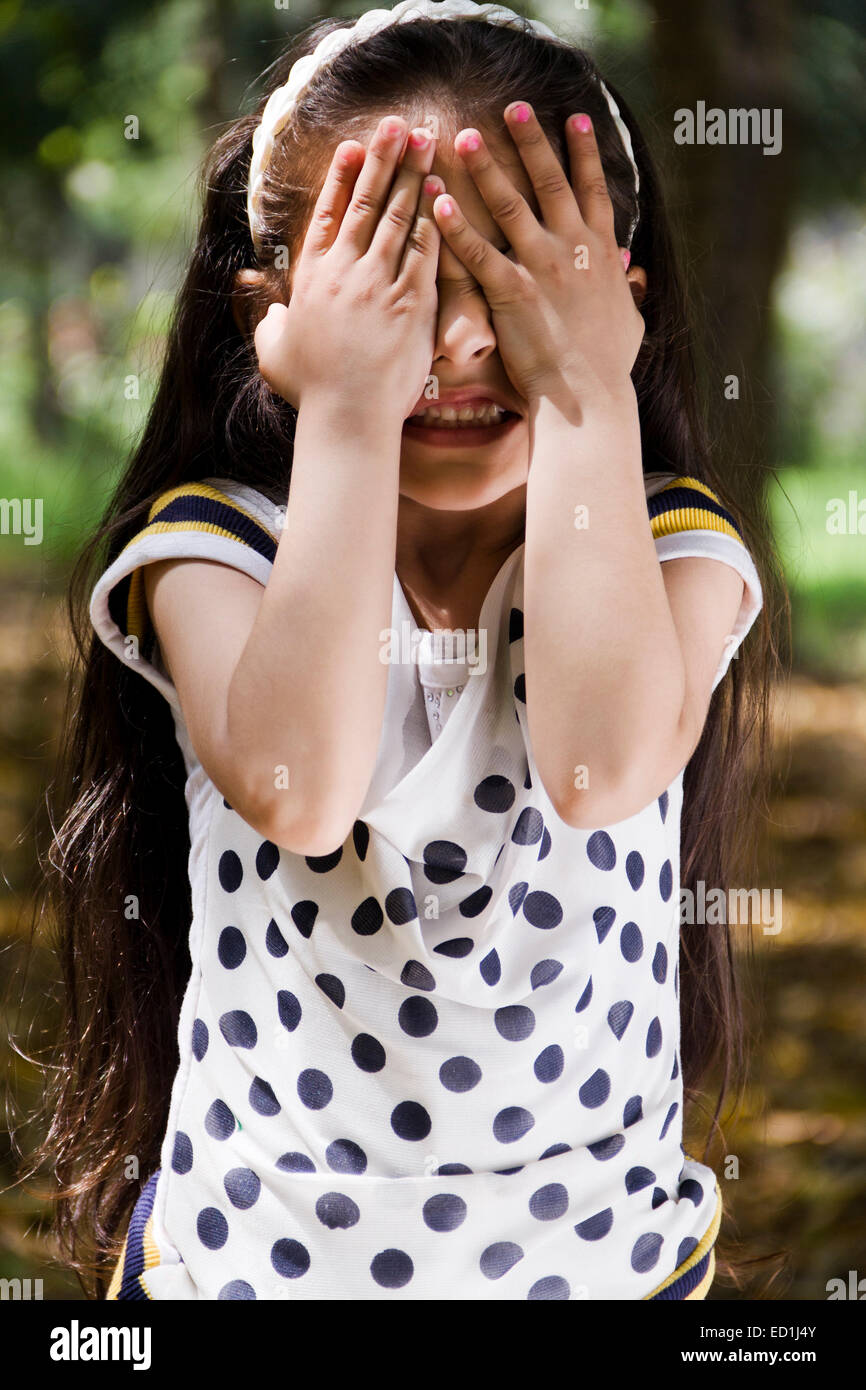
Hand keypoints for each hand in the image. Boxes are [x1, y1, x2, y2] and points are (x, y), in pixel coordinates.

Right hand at [253, 115, 442, 424]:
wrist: (347, 415)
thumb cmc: (311, 392)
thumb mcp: (274, 353)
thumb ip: (272, 326)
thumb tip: (270, 315)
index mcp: (313, 278)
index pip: (329, 214)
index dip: (344, 177)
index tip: (355, 146)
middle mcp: (346, 271)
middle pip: (368, 203)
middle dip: (385, 158)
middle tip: (400, 124)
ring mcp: (380, 283)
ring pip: (400, 216)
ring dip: (415, 174)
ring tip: (429, 139)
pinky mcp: (412, 301)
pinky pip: (426, 249)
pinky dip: (435, 216)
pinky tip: (444, 190)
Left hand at [432, 103, 644, 414]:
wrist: (588, 398)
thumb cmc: (608, 368)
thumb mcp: (630, 321)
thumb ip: (628, 292)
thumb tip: (635, 275)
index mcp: (601, 253)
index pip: (593, 189)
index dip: (583, 152)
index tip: (574, 118)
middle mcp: (573, 249)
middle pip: (550, 181)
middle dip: (530, 141)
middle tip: (512, 107)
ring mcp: (541, 267)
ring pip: (510, 205)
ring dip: (485, 168)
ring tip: (463, 138)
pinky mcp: (511, 292)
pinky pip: (477, 252)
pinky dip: (456, 224)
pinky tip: (438, 199)